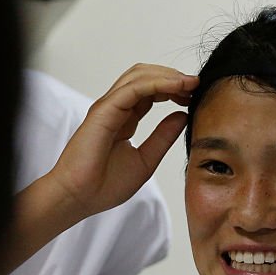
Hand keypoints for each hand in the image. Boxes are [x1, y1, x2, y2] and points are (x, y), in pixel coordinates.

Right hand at [0, 65, 196, 274]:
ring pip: (139, 76)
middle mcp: (115, 108)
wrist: (79, 198)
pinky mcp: (104, 111)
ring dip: (168, 76)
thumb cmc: (105, 185)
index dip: (173, 88)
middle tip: (196, 85)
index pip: (150, 91)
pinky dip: (157, 84)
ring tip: (191, 83)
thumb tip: (183, 116)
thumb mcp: (146, 159)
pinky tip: (177, 88)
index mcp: (124, 118)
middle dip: (173, 77)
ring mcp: (108, 107)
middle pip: (145, 76)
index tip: (195, 94)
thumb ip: (164, 137)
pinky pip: (134, 89)